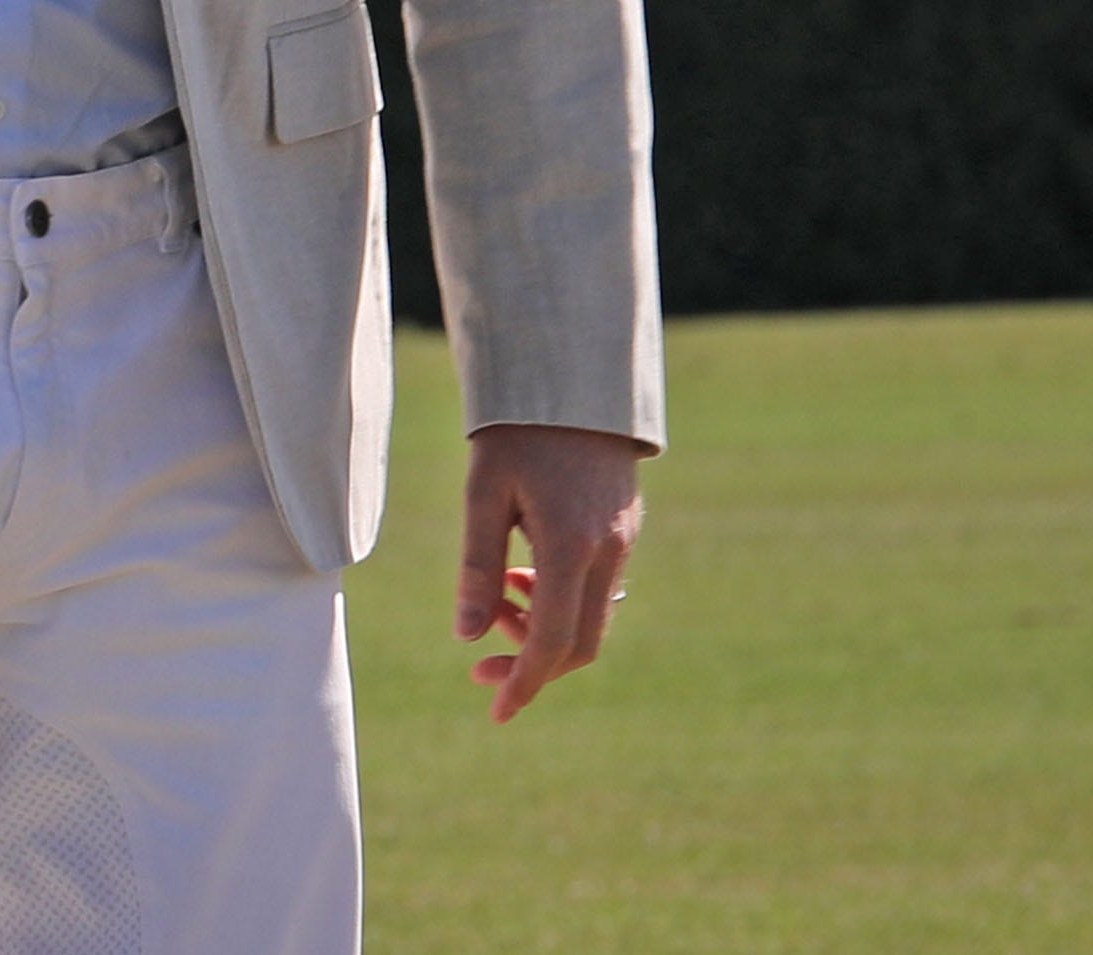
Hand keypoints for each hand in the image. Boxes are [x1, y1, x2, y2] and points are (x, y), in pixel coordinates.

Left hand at [456, 422, 648, 722]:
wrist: (570, 382)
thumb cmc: (514, 434)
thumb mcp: (482, 494)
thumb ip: (475, 566)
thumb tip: (465, 636)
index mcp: (570, 543)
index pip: (554, 640)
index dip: (526, 681)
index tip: (498, 711)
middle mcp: (608, 551)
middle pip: (579, 643)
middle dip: (531, 664)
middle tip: (479, 666)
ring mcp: (624, 542)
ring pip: (591, 618)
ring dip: (543, 629)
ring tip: (497, 599)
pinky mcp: (627, 531)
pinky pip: (598, 589)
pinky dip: (561, 601)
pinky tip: (522, 576)